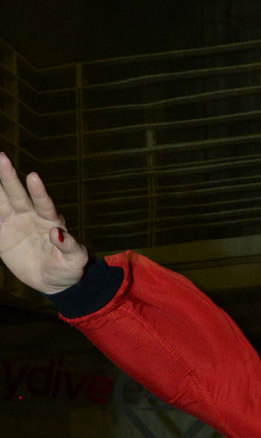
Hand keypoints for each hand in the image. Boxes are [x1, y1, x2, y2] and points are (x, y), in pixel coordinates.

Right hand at [0, 154, 87, 294]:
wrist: (51, 280)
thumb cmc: (67, 267)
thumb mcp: (75, 261)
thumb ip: (70, 247)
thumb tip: (57, 233)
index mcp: (50, 220)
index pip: (44, 203)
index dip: (39, 191)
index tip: (33, 177)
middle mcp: (31, 215)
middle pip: (18, 194)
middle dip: (9, 177)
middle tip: (1, 157)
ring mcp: (15, 222)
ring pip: (1, 202)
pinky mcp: (2, 234)